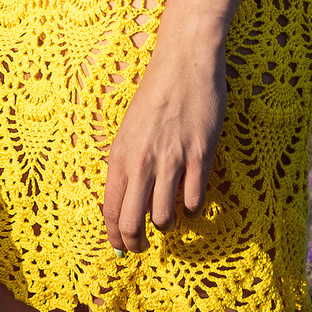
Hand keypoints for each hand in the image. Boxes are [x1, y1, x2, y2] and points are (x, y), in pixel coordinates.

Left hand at [99, 29, 226, 252]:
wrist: (183, 62)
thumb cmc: (156, 94)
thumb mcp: (130, 129)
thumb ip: (128, 163)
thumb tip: (129, 201)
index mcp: (120, 154)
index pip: (110, 208)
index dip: (114, 236)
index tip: (120, 248)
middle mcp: (141, 161)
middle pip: (132, 222)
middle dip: (136, 243)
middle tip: (143, 247)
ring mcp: (171, 159)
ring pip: (165, 217)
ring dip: (168, 224)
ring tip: (171, 216)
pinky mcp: (200, 155)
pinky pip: (195, 200)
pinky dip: (194, 209)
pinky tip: (193, 200)